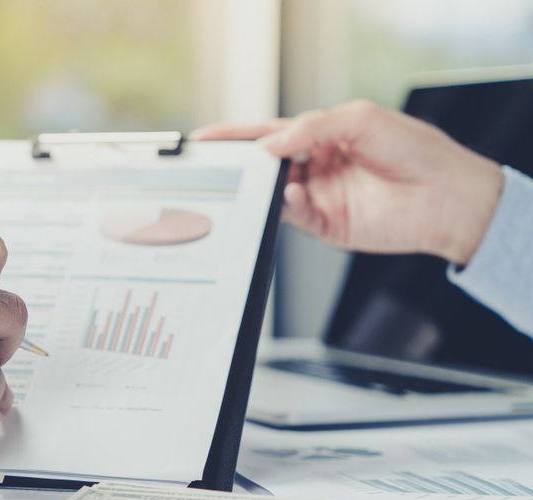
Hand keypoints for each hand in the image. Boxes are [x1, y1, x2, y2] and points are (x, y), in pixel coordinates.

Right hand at [191, 100, 503, 264]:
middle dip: (242, 165)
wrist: (448, 195)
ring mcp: (320, 197)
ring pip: (274, 194)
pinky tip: (293, 194)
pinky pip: (294, 217)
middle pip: (265, 166)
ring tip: (259, 178)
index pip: (269, 134)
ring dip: (263, 187)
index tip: (207, 138)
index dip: (237, 136)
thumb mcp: (361, 119)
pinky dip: (286, 206)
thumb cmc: (416, 151)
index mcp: (322, 137)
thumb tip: (270, 143)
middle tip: (223, 163)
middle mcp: (317, 168)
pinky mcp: (327, 226)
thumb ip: (312, 126)